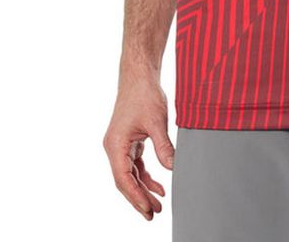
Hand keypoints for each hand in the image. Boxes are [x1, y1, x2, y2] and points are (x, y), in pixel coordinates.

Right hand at [102, 75, 174, 220]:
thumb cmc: (144, 94)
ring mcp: (121, 144)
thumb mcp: (156, 122)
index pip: (124, 179)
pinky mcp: (130, 140)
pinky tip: (159, 184)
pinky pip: (136, 164)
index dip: (136, 196)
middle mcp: (114, 147)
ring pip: (131, 174)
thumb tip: (174, 168)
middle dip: (139, 198)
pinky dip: (146, 175)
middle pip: (125, 180)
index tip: (148, 209)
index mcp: (115, 145)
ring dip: (144, 188)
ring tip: (159, 204)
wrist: (139, 75)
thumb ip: (164, 147)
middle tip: (155, 214)